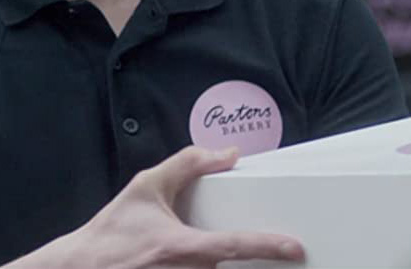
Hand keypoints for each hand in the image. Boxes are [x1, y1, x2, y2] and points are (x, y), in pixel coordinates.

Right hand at [17, 146, 303, 268]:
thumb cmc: (114, 232)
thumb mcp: (147, 187)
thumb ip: (188, 164)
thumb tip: (228, 154)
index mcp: (180, 247)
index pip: (233, 245)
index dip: (268, 246)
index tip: (296, 247)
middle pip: (233, 267)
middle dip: (253, 256)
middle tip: (274, 244)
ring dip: (234, 264)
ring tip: (248, 250)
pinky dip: (213, 267)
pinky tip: (210, 259)